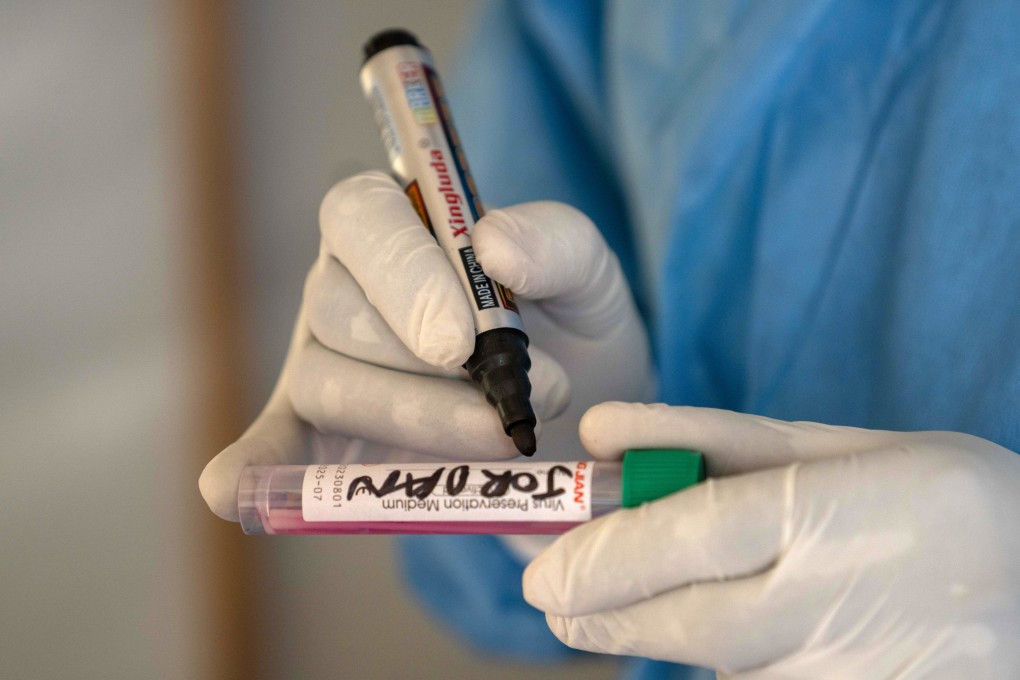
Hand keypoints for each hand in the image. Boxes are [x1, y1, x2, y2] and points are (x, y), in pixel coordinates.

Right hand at [199, 171, 650, 520]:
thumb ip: (556, 245)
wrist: (580, 409)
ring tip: (506, 437)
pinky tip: (232, 490)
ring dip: (416, 423)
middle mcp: (345, 287)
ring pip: (331, 384)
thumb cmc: (570, 326)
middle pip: (339, 312)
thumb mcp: (588, 274)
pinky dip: (254, 467)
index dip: (404, 276)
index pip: (362, 218)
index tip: (462, 342)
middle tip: (522, 401)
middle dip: (430, 373)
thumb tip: (493, 244)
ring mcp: (324, 361)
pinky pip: (275, 446)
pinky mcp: (321, 434)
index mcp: (398, 224)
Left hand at [524, 402, 1019, 677]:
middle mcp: (836, 597)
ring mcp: (849, 666)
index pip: (687, 538)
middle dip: (604, 613)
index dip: (604, 560)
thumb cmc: (937, 498)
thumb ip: (716, 438)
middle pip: (686, 620)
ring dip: (664, 632)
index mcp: (830, 509)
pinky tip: (746, 630)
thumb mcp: (835, 447)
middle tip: (557, 601)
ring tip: (629, 603)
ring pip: (717, 662)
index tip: (541, 577)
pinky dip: (729, 660)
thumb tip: (602, 432)